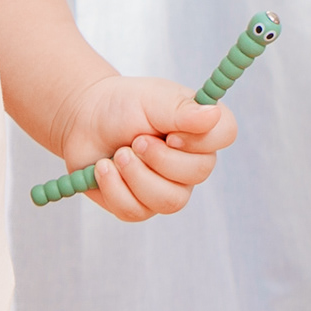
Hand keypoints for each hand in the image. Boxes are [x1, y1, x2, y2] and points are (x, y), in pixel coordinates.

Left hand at [54, 72, 235, 222]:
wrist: (83, 121)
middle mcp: (192, 160)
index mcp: (200, 128)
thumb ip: (181, 110)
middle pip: (198, 173)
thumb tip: (214, 115)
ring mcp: (169, 187)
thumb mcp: (151, 99)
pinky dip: (114, 188)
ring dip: (136, 175)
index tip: (171, 134)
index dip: (201, 138)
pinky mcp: (141, 205)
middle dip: (158, 158)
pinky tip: (103, 169)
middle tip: (134, 141)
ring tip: (117, 155)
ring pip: (169, 200)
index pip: (226, 134)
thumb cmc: (121, 105)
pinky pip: (136, 211)